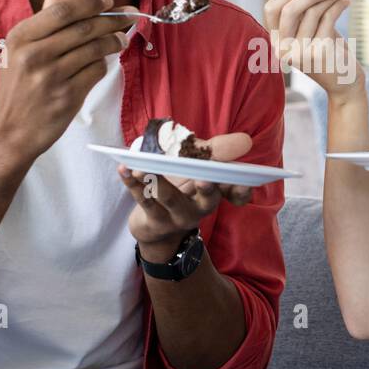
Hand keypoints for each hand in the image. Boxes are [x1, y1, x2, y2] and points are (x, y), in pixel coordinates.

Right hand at [0, 0, 137, 165]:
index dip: (90, 2)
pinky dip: (103, 65)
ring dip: (114, 42)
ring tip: (122, 39)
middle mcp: (33, 55)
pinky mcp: (66, 97)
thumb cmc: (19, 85)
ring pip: (94, 50)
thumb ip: (46, 13)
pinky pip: (95, 72)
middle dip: (113, 20)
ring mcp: (50, 77)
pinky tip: (103, 63)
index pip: (62, 11)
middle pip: (83, 29)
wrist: (10, 131)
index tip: (109, 0)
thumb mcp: (24, 46)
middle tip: (131, 15)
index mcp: (21, 37)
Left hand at [119, 132, 255, 258]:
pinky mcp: (155, 221)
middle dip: (206, 189)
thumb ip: (216, 152)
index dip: (240, 190)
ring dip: (159, 180)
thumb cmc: (181, 190)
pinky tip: (124, 169)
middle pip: (207, 200)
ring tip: (147, 167)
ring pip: (170, 198)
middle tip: (204, 179)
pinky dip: (132, 183)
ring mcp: (177, 217)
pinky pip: (143, 200)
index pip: (235, 193)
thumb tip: (244, 141)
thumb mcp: (199, 169)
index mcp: (214, 193)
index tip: (243, 183)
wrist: (156, 228)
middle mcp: (200, 208)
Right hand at [262, 0, 364, 98]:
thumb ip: (301, 7)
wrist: (345, 83)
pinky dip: (338, 6)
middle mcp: (283, 49)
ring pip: (312, 12)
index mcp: (276, 42)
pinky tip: (346, 3)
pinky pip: (328, 18)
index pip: (271, 9)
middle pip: (290, 9)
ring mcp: (300, 53)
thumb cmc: (327, 53)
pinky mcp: (319, 53)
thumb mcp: (312, 28)